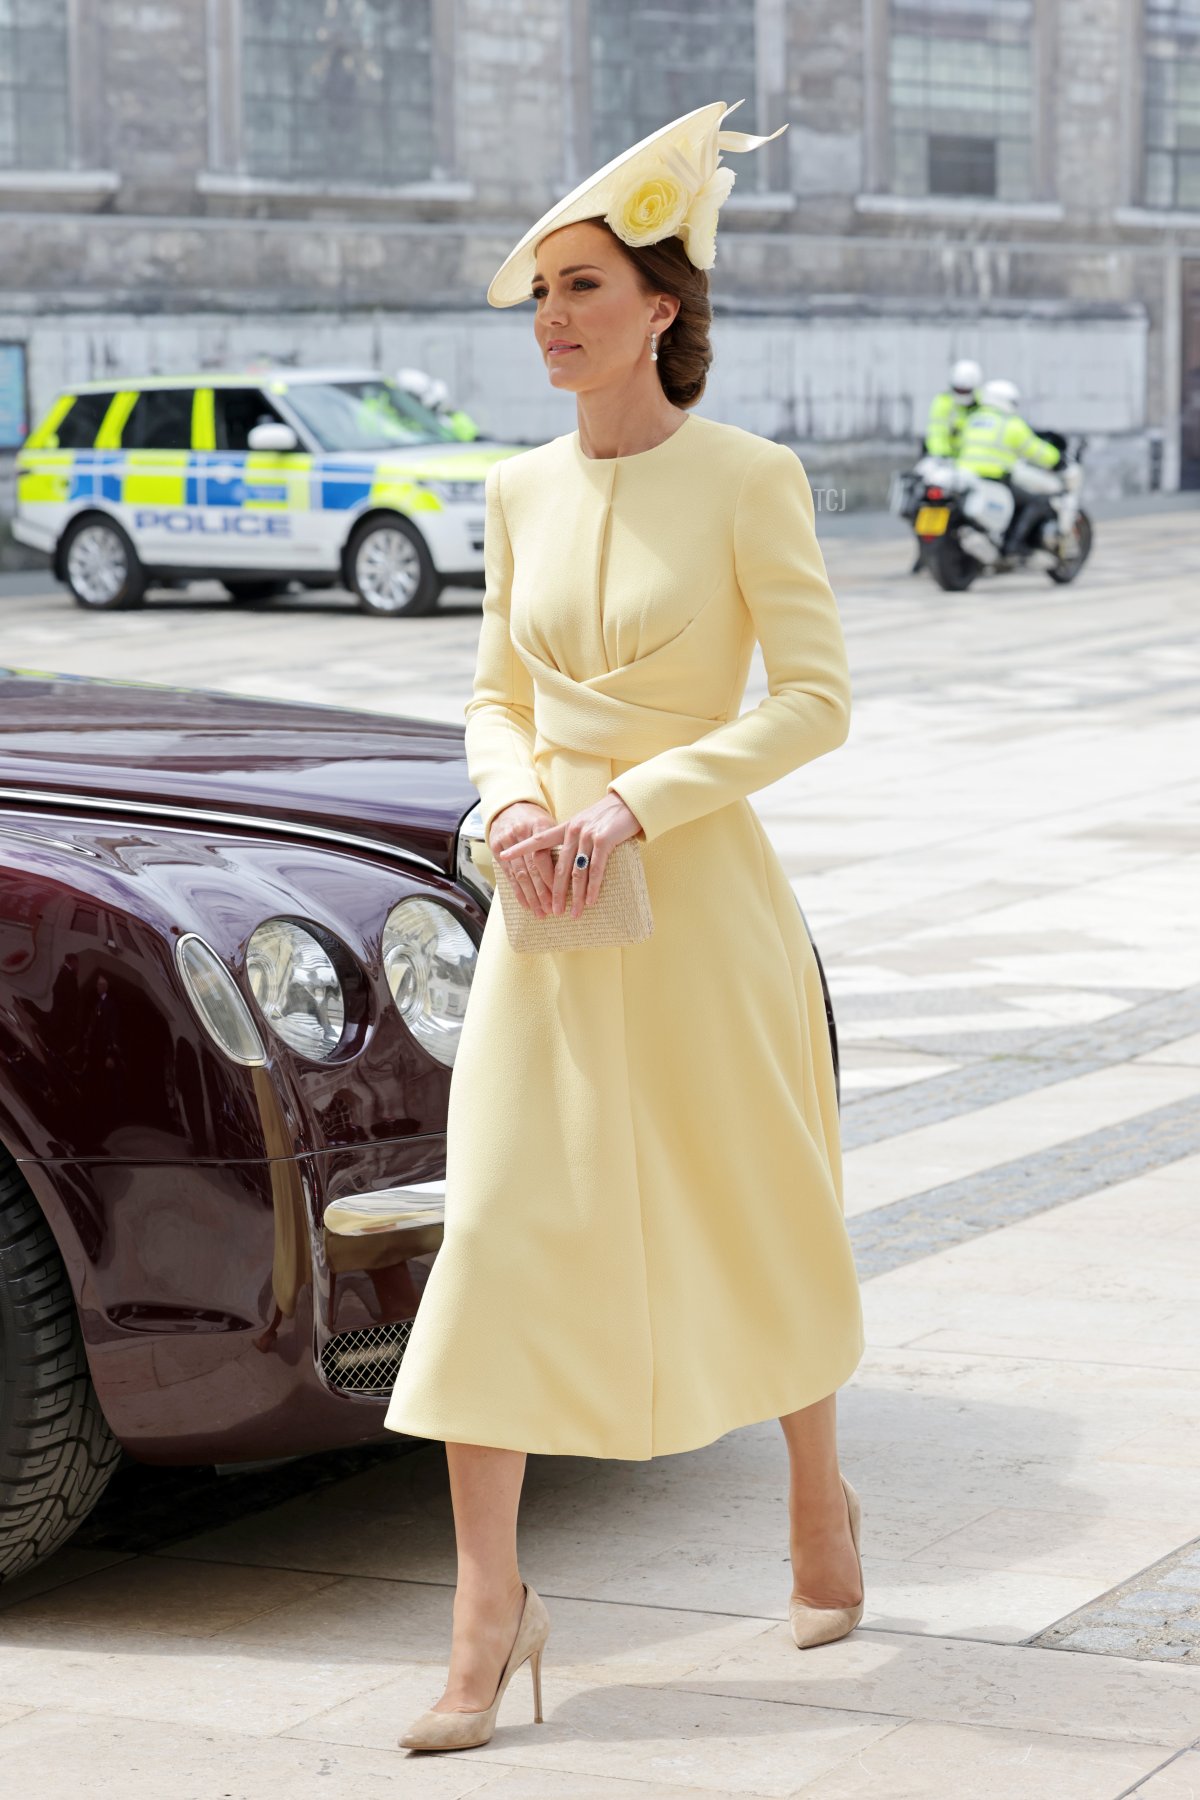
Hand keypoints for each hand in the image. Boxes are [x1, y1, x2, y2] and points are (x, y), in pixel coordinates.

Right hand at [488, 801, 557, 915]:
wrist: (510, 806)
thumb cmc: (537, 820)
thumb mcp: (551, 824)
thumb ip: (562, 842)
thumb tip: (582, 866)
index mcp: (539, 825)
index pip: (544, 857)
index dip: (552, 878)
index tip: (563, 894)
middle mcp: (520, 833)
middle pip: (532, 869)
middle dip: (543, 893)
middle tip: (554, 910)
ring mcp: (506, 841)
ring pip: (520, 875)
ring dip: (532, 897)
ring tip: (541, 913)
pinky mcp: (496, 849)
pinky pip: (509, 875)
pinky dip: (518, 892)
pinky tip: (526, 905)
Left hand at [495, 793, 644, 918]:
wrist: (629, 803)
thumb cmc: (607, 817)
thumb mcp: (585, 824)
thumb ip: (573, 839)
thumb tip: (566, 863)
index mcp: (565, 828)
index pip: (538, 840)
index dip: (520, 848)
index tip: (502, 856)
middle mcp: (573, 831)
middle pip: (559, 868)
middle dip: (555, 893)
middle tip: (552, 911)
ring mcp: (588, 836)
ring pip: (577, 872)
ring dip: (575, 896)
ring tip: (573, 913)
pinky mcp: (603, 841)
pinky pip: (596, 870)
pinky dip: (592, 888)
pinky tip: (590, 901)